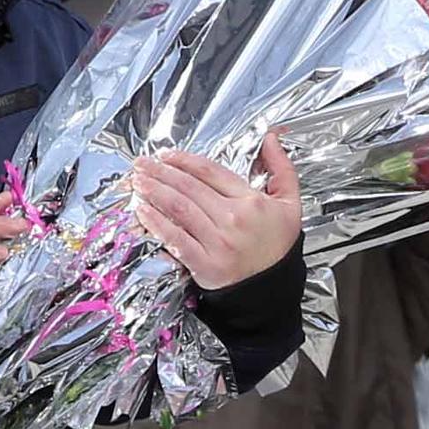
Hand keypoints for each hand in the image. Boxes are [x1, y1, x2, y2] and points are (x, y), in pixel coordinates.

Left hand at [131, 135, 301, 291]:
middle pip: (190, 187)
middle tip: (142, 164)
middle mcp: (233, 219)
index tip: (167, 155)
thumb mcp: (290, 203)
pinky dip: (157, 224)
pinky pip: (176, 239)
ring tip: (138, 181)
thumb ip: (281, 167)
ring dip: (155, 192)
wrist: (273, 289)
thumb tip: (271, 138)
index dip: (184, 160)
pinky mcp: (205, 264)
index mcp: (251, 201)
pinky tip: (143, 212)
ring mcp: (217, 242)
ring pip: (180, 209)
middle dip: (161, 172)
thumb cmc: (278, 247)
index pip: (210, 171)